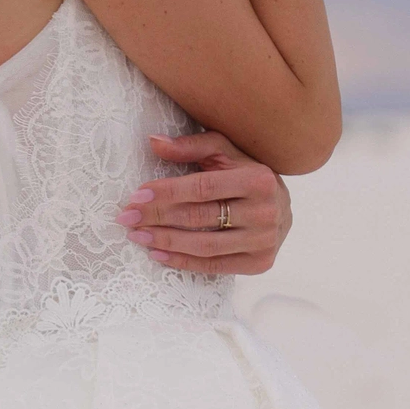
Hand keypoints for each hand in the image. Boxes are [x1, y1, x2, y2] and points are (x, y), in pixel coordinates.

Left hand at [116, 130, 290, 276]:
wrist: (282, 206)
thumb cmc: (246, 174)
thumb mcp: (225, 153)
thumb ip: (191, 146)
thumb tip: (153, 141)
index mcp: (258, 179)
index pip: (202, 188)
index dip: (167, 193)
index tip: (136, 197)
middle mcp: (266, 212)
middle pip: (200, 217)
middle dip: (158, 217)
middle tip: (127, 218)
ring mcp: (264, 241)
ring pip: (204, 246)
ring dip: (165, 242)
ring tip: (137, 236)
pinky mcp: (260, 264)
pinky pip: (214, 266)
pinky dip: (182, 262)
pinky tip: (158, 254)